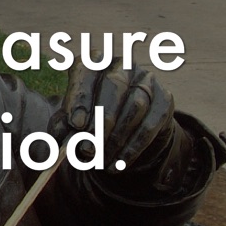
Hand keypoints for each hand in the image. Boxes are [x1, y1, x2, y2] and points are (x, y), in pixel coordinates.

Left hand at [56, 61, 175, 174]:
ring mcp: (146, 80)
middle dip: (101, 120)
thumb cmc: (91, 120)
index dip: (80, 96)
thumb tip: (61, 139)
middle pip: (114, 85)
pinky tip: (119, 163)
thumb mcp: (72, 121)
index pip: (86, 70)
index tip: (75, 124)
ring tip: (101, 161)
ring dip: (116, 137)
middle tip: (89, 148)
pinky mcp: (164, 100)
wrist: (126, 130)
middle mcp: (121, 65)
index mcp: (93, 62)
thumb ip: (62, 126)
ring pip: (135, 105)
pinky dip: (133, 146)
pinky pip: (151, 124)